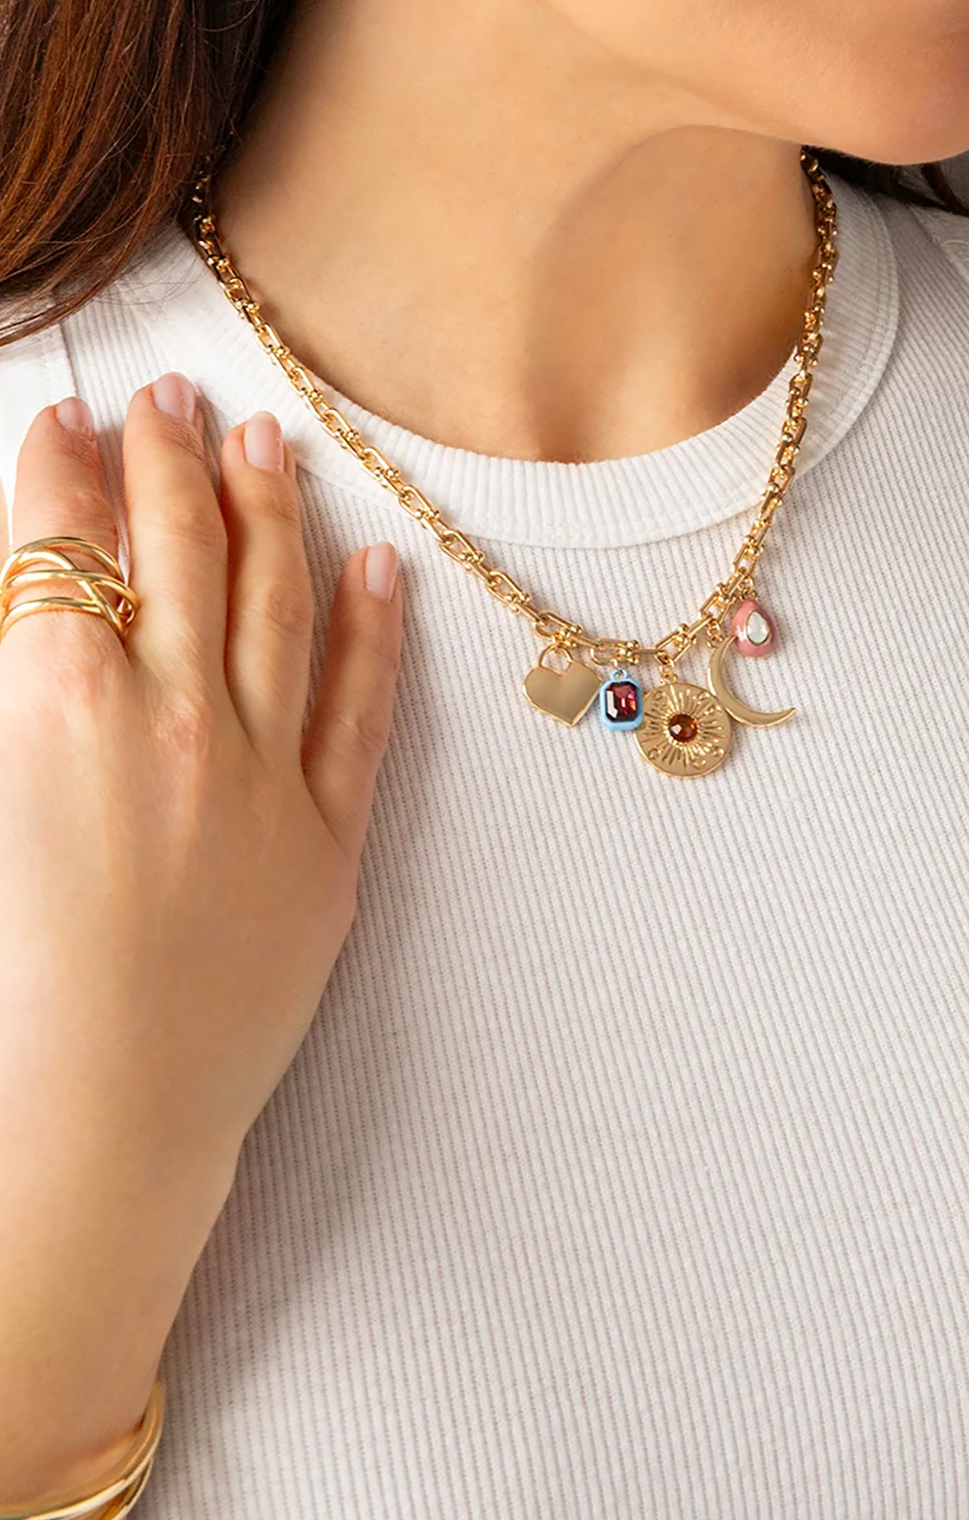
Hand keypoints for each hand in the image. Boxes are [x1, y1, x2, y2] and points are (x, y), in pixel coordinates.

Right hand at [0, 373, 404, 1173]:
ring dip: (268, 511)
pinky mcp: (326, 842)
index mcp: (57, 706)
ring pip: (273, 605)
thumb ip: (11, 693)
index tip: (70, 417)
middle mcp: (170, 716)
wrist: (93, 1123)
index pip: (63, 548)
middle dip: (167, 459)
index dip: (62, 471)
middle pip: (174, 549)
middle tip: (174, 396)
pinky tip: (380, 570)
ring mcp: (262, 775)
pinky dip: (372, 634)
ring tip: (267, 442)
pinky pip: (359, 712)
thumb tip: (31, 627)